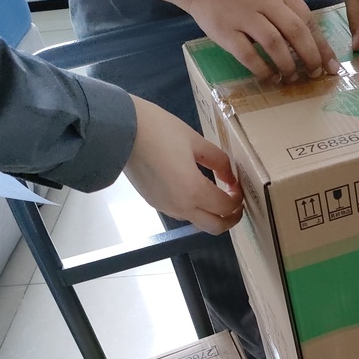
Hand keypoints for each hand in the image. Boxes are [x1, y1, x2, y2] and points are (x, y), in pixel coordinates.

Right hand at [123, 96, 242, 234]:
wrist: (119, 131)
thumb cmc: (159, 130)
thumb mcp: (195, 140)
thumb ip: (218, 161)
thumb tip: (230, 177)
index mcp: (194, 191)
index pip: (226, 207)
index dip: (238, 199)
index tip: (238, 186)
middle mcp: (181, 207)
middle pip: (215, 227)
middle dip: (231, 219)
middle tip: (236, 203)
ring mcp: (166, 207)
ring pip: (198, 222)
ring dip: (212, 214)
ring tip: (217, 194)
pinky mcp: (154, 203)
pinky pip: (181, 213)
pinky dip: (195, 208)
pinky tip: (195, 190)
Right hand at [179, 0, 338, 80]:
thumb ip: (287, 8)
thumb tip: (310, 42)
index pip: (307, 19)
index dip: (321, 45)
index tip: (330, 64)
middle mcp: (264, 0)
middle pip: (296, 32)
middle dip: (310, 57)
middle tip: (314, 73)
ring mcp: (244, 16)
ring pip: (275, 45)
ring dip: (287, 65)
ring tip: (292, 77)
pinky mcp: (225, 31)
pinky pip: (249, 55)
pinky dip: (263, 69)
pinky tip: (270, 76)